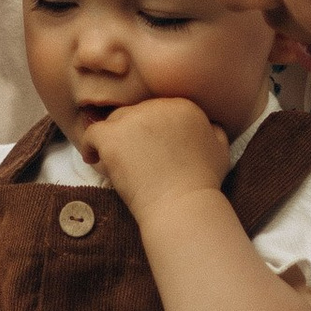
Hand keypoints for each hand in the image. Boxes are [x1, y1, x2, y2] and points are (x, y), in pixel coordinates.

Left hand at [86, 97, 231, 217]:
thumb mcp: (221, 151)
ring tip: (112, 161)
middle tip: (129, 158)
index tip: (145, 149)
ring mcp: (134, 120)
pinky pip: (92, 133)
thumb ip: (214, 131)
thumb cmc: (202, 184)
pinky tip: (92, 158)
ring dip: (112, 139)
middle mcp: (158, 106)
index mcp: (183, 106)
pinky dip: (90, 146)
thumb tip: (209, 124)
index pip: (155, 109)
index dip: (148, 130)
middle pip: (133, 113)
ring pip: (113, 121)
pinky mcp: (113, 137)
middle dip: (130, 134)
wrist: (183, 205)